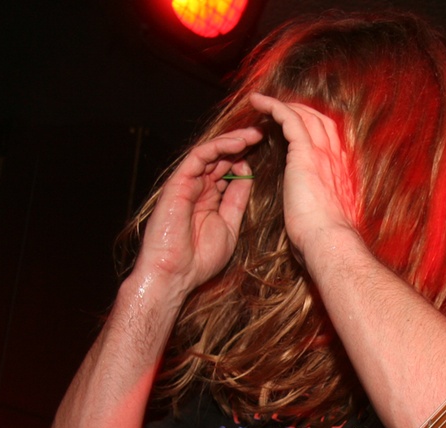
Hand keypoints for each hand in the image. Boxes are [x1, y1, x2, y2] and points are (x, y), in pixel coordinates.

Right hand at [136, 128, 262, 294]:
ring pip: (210, 153)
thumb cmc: (199, 259)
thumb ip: (237, 200)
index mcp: (209, 199)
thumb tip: (247, 175)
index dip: (247, 159)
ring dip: (233, 141)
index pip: (228, 171)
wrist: (176, 275)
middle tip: (265, 133)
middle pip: (221, 158)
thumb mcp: (229, 226)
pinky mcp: (177, 183)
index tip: (269, 151)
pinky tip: (238, 143)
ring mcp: (186, 185)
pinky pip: (198, 157)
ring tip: (256, 133)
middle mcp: (197, 188)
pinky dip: (218, 147)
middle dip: (243, 145)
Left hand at [248, 92, 358, 263]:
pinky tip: (257, 103)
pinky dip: (272, 106)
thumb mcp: (328, 218)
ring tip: (263, 104)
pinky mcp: (305, 152)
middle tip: (279, 111)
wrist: (329, 241)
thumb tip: (315, 212)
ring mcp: (322, 153)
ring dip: (283, 105)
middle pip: (320, 121)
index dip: (313, 130)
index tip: (296, 129)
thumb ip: (323, 207)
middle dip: (300, 112)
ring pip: (304, 115)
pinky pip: (288, 118)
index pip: (330, 140)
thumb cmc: (325, 239)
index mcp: (341, 173)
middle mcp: (335, 158)